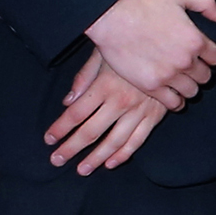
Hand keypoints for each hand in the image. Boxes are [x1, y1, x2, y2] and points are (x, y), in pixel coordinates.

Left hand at [48, 50, 164, 172]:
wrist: (166, 45)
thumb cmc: (129, 47)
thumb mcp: (102, 54)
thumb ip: (83, 77)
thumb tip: (67, 102)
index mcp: (104, 86)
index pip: (76, 114)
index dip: (60, 128)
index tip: (49, 139)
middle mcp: (120, 101)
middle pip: (91, 131)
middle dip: (71, 148)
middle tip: (57, 160)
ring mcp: (139, 110)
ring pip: (114, 141)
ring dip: (96, 158)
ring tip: (82, 169)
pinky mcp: (155, 115)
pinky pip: (138, 139)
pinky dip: (124, 154)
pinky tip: (110, 163)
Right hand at [85, 0, 215, 108]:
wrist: (110, 16)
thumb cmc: (141, 3)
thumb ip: (206, 3)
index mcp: (195, 39)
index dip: (211, 56)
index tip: (204, 55)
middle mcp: (185, 60)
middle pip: (205, 76)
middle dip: (200, 71)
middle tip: (190, 67)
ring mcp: (168, 75)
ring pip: (192, 91)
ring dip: (188, 86)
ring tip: (181, 81)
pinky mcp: (151, 86)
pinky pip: (173, 103)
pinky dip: (176, 101)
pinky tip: (172, 95)